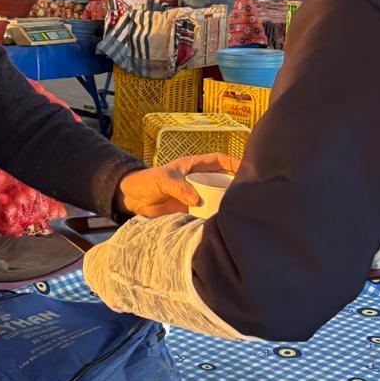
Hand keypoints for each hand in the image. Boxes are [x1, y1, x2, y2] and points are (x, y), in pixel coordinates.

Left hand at [118, 153, 241, 216]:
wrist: (132, 197)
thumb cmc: (146, 181)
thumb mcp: (163, 180)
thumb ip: (179, 188)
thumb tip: (197, 200)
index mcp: (193, 166)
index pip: (218, 160)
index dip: (233, 163)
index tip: (247, 168)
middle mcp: (197, 179)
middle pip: (221, 179)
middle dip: (234, 184)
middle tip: (247, 193)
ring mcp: (194, 194)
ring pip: (215, 196)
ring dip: (224, 201)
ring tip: (237, 209)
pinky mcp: (189, 208)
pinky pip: (205, 210)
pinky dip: (212, 215)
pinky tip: (220, 220)